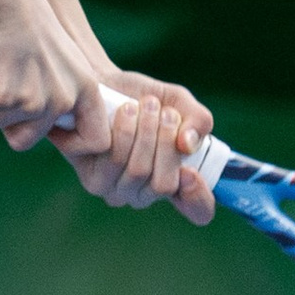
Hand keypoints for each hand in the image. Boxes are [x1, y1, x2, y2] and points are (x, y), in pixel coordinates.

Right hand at [0, 0, 105, 150]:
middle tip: (0, 89)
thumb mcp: (64, 57)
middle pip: (25, 140)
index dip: (72, 143)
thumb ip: (64, 86)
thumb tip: (52, 119)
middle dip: (6, 122)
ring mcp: (30, 101)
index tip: (50, 132)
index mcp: (85, 89)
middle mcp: (61, 100)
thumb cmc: (28, 18)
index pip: (96, 140)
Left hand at [59, 70, 217, 227]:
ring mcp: (120, 192)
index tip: (192, 170)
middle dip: (167, 141)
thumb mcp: (178, 102)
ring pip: (140, 171)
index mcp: (175, 182)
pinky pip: (115, 161)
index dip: (200, 197)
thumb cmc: (142, 98)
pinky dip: (124, 130)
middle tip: (165, 111)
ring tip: (145, 104)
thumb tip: (188, 145)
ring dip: (146, 131)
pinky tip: (124, 111)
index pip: (198, 210)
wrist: (100, 84)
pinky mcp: (95, 182)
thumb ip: (196, 120)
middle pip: (164, 184)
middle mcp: (148, 194)